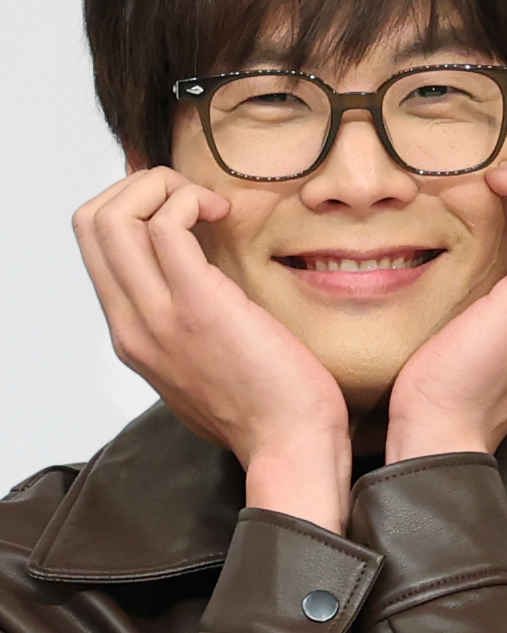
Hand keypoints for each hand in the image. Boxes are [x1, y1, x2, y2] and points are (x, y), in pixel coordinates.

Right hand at [72, 167, 351, 530]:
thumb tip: (191, 275)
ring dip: (164, 188)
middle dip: (140, 186)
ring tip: (208, 206)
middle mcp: (131, 325)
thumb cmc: (260, 406)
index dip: (128, 205)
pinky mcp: (198, 306)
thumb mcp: (199, 365)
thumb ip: (179, 325)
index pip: (93, 246)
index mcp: (132, 334)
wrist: (290, 445)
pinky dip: (189, 200)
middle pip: (91, 223)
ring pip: (115, 217)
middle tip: (190, 198)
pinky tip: (222, 214)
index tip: (177, 206)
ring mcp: (159, 316)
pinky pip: (167, 225)